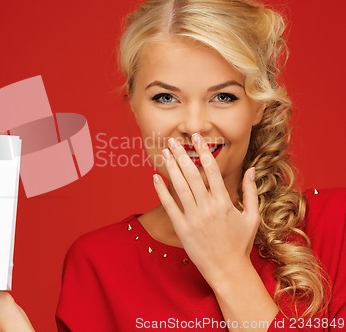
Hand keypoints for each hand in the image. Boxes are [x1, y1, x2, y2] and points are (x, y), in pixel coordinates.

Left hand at [152, 133, 259, 286]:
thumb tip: (252, 169)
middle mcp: (208, 207)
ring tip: (165, 153)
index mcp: (225, 202)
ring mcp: (194, 218)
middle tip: (173, 140)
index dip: (203, 151)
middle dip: (182, 154)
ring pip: (180, 187)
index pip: (212, 170)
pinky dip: (161, 191)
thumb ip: (251, 191)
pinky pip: (169, 205)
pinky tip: (155, 177)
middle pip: (192, 175)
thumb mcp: (252, 216)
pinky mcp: (182, 228)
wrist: (228, 270)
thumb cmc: (241, 243)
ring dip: (171, 167)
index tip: (197, 138)